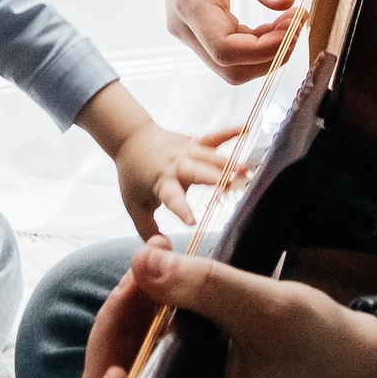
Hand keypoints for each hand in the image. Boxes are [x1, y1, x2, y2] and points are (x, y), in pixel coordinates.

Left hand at [80, 239, 376, 377]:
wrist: (363, 369)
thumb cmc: (324, 349)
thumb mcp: (269, 310)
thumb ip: (206, 287)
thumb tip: (140, 261)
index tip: (123, 316)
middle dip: (117, 329)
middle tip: (140, 269)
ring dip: (131, 322)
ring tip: (150, 265)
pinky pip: (148, 371)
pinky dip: (147, 328)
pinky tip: (159, 285)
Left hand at [113, 123, 239, 242]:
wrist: (131, 139)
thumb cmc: (134, 177)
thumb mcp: (134, 207)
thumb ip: (147, 231)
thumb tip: (161, 249)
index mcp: (162, 184)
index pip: (172, 198)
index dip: (182, 209)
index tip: (193, 222)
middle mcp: (176, 166)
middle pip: (196, 172)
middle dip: (214, 178)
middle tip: (234, 185)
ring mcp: (186, 152)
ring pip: (209, 156)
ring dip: (227, 162)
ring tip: (246, 169)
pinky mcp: (193, 142)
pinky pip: (213, 136)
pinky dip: (229, 132)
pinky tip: (246, 128)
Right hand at [153, 0, 296, 82]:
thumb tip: (287, 2)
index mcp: (188, 0)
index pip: (226, 49)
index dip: (267, 48)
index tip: (297, 22)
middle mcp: (182, 24)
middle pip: (230, 68)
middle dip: (271, 54)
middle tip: (298, 20)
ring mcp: (187, 31)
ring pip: (231, 68)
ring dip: (266, 53)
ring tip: (290, 20)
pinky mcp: (197, 32)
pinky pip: (230, 55)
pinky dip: (257, 47)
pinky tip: (275, 25)